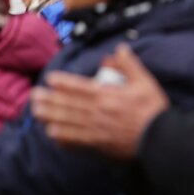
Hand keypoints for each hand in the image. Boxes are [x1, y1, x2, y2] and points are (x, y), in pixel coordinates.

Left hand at [31, 44, 170, 159]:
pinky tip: (52, 134)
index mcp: (107, 95)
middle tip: (34, 95)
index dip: (63, 82)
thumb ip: (129, 65)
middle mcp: (97, 112)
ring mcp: (95, 129)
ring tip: (36, 112)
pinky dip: (62, 137)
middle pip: (68, 105)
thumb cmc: (152, 109)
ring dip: (50, 116)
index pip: (80, 87)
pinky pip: (74, 141)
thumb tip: (118, 49)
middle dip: (50, 99)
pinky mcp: (97, 144)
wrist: (158, 138)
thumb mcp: (145, 82)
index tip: (50, 79)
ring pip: (67, 122)